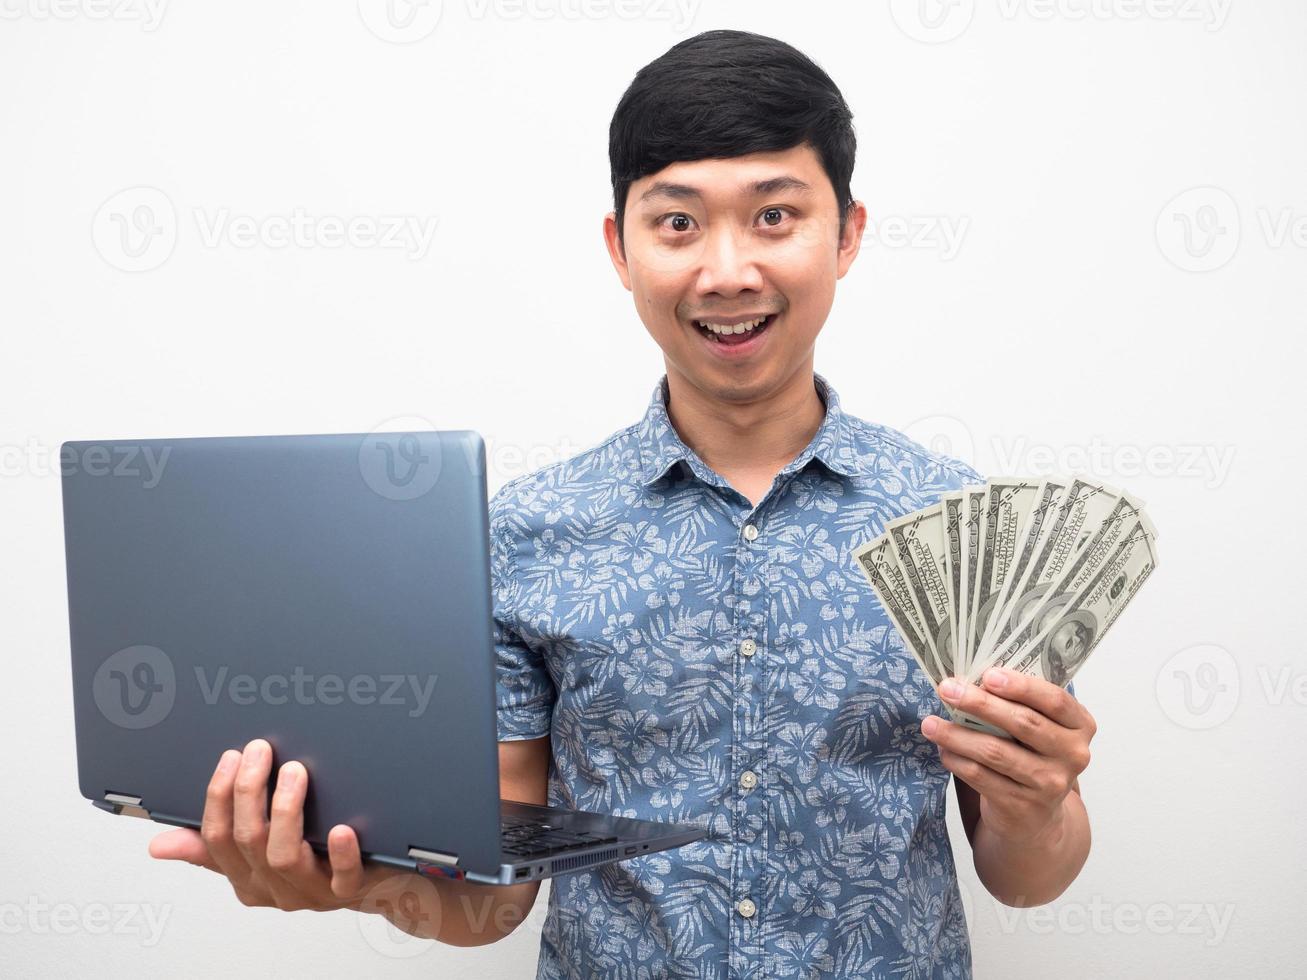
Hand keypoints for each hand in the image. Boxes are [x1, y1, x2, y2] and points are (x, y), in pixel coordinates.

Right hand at [149, 738, 395, 910]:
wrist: (368, 884)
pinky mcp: (348, 891)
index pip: (216, 839)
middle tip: (260, 750)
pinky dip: (341, 853)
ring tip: (295, 772)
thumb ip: (211, 847)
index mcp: (244, 876)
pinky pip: (342, 878)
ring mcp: (310, 892)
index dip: (220, 797)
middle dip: (249, 792)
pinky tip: (341, 829)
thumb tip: (158, 844)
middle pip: (248, 841)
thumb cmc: (309, 861)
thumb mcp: (255, 854)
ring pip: (285, 857)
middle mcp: (272, 887)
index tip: (232, 756)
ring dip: (286, 811)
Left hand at [922, 667, 1095, 842]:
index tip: (987, 675)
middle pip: (1023, 723)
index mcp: (1080, 726)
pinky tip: (943, 749)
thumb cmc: (1031, 755)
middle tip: (947, 690)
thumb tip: (966, 679)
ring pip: (996, 752)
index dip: (1022, 686)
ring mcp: (1050, 784)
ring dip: (957, 734)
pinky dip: (957, 760)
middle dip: (980, 703)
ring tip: (930, 724)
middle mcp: (1073, 755)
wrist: (1036, 816)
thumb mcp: (1038, 727)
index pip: (1056, 701)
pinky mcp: (1024, 806)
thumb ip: (1018, 703)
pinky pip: (982, 777)